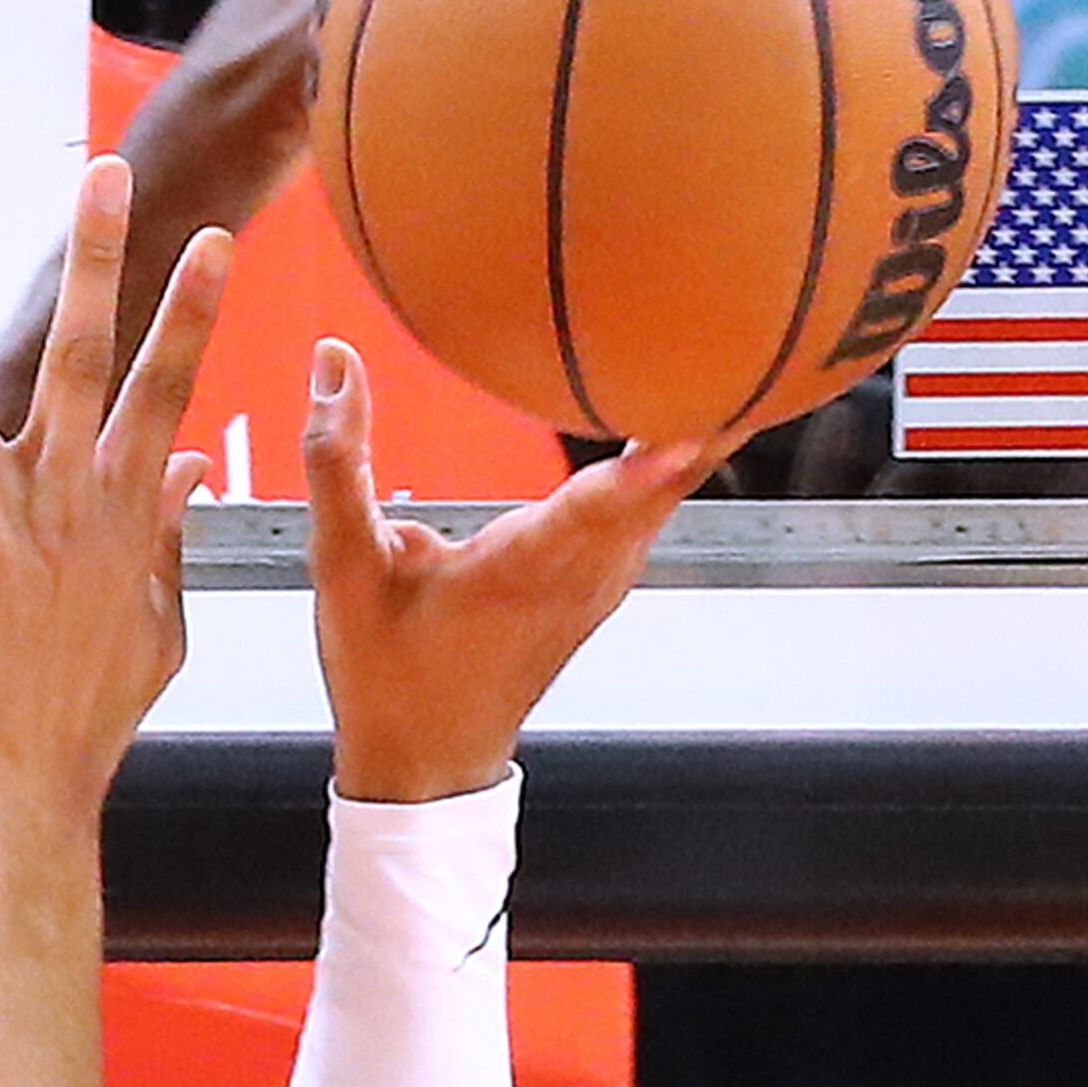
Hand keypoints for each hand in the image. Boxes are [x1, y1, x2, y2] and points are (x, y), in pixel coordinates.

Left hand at [0, 161, 231, 850]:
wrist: (13, 804)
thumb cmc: (83, 729)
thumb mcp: (157, 633)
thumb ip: (166, 543)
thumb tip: (179, 468)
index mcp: (124, 519)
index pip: (166, 394)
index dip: (190, 315)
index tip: (213, 240)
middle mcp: (60, 506)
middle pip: (80, 359)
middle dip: (97, 260)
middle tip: (103, 173)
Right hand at [307, 341, 704, 804]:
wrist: (427, 765)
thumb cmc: (387, 677)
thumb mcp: (344, 570)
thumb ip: (337, 462)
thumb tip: (333, 359)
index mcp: (519, 573)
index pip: (596, 506)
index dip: (648, 462)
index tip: (701, 412)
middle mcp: (578, 577)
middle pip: (667, 483)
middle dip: (711, 407)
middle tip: (754, 321)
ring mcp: (601, 584)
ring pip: (672, 493)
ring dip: (705, 426)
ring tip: (745, 344)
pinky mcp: (605, 585)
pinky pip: (656, 508)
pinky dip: (678, 459)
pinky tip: (692, 414)